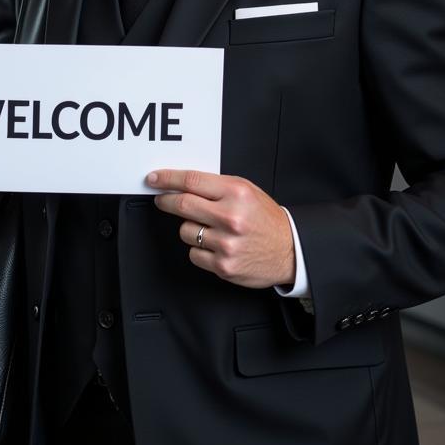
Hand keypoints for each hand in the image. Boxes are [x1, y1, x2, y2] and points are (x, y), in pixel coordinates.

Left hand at [148, 169, 295, 288]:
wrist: (290, 250)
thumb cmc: (266, 219)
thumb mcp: (246, 191)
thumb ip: (217, 186)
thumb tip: (182, 182)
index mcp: (237, 193)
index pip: (192, 181)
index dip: (167, 178)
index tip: (154, 179)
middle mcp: (231, 217)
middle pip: (182, 204)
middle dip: (165, 200)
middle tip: (162, 199)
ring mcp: (226, 243)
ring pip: (185, 231)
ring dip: (191, 229)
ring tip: (210, 229)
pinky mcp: (223, 265)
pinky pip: (194, 254)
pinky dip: (200, 250)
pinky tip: (216, 246)